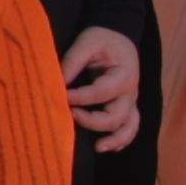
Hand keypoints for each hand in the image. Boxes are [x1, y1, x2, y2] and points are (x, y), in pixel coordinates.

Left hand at [66, 23, 144, 143]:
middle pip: (116, 116)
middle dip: (92, 120)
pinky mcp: (127, 108)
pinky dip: (120, 140)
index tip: (61, 96)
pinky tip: (105, 147)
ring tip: (97, 147)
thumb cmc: (102, 39)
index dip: (80, 97)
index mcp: (123, 74)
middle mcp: (130, 92)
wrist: (118, 36)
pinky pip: (129, 128)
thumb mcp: (87, 42)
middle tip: (70, 115)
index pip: (100, 92)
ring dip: (114, 139)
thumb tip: (55, 84)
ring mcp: (130, 102)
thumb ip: (72, 61)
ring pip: (128, 127)